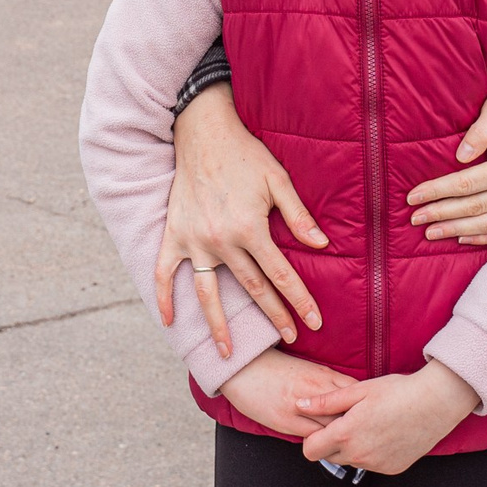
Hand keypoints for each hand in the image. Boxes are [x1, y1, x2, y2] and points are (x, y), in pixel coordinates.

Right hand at [156, 85, 328, 355]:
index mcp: (250, 228)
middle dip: (274, 316)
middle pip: (252, 289)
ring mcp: (194, 241)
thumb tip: (321, 245)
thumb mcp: (278, 180)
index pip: (281, 275)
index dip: (299, 300)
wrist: (203, 133)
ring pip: (209, 293)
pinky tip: (169, 321)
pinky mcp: (174, 235)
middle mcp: (221, 241)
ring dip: (219, 325)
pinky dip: (165, 297)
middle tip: (291, 339)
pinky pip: (166, 272)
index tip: (314, 322)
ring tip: (229, 353)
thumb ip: (298, 216)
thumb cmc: (245, 155)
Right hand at [217, 348, 356, 438]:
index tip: (370, 416)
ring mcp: (301, 408)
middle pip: (349, 413)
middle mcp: (315, 390)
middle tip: (364, 435)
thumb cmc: (274, 366)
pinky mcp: (286, 422)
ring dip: (341, 437)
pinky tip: (325, 445)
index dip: (365, 408)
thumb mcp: (307, 368)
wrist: (243, 367)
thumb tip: (349, 397)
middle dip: (358, 425)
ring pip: (332, 429)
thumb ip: (328, 382)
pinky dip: (322, 443)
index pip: (355, 394)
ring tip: (347, 444)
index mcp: (322, 374)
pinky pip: (312, 438)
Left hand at [297, 361, 481, 475]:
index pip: (309, 451)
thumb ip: (326, 401)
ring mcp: (376, 466)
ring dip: (352, 447)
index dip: (312, 437)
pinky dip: (372, 452)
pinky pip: (371, 464)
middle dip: (331, 442)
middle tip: (347, 420)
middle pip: (329, 457)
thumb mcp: (358, 391)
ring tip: (369, 423)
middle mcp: (359, 455)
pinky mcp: (392, 469)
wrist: (435, 403)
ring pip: (351, 460)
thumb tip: (299, 404)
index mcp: (346, 434)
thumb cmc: (396, 391)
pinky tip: (384, 432)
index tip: (322, 424)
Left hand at [405, 84, 486, 243]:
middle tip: (414, 218)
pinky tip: (460, 239)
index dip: (437, 191)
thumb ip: (481, 128)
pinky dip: (482, 238)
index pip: (466, 184)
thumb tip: (461, 156)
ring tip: (430, 232)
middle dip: (441, 213)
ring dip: (456, 230)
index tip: (413, 197)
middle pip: (473, 207)